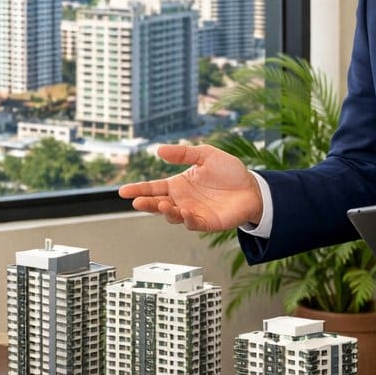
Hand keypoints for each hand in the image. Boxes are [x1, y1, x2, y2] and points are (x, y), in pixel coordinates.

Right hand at [116, 143, 262, 231]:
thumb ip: (183, 153)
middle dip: (146, 204)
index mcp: (178, 185)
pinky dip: (186, 219)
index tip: (123, 191)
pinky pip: (192, 224)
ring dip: (166, 211)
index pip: (153, 188)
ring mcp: (193, 213)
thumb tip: (159, 150)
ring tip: (162, 204)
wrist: (252, 188)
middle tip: (137, 202)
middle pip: (158, 204)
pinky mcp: (206, 223)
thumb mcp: (206, 155)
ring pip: (172, 216)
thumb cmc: (230, 172)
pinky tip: (183, 212)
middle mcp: (182, 200)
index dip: (138, 190)